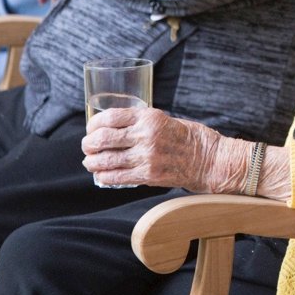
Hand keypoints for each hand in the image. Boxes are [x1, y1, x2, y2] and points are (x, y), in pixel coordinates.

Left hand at [81, 106, 233, 191]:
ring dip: (92, 162)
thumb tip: (112, 128)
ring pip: (107, 160)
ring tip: (90, 162)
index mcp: (149, 117)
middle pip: (104, 138)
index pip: (110, 117)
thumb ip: (140, 123)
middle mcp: (146, 135)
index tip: (90, 128)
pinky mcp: (149, 175)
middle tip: (87, 146)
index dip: (94, 123)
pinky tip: (101, 175)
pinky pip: (118, 177)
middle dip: (89, 144)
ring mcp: (147, 157)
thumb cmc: (186, 138)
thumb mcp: (163, 120)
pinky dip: (104, 177)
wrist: (208, 159)